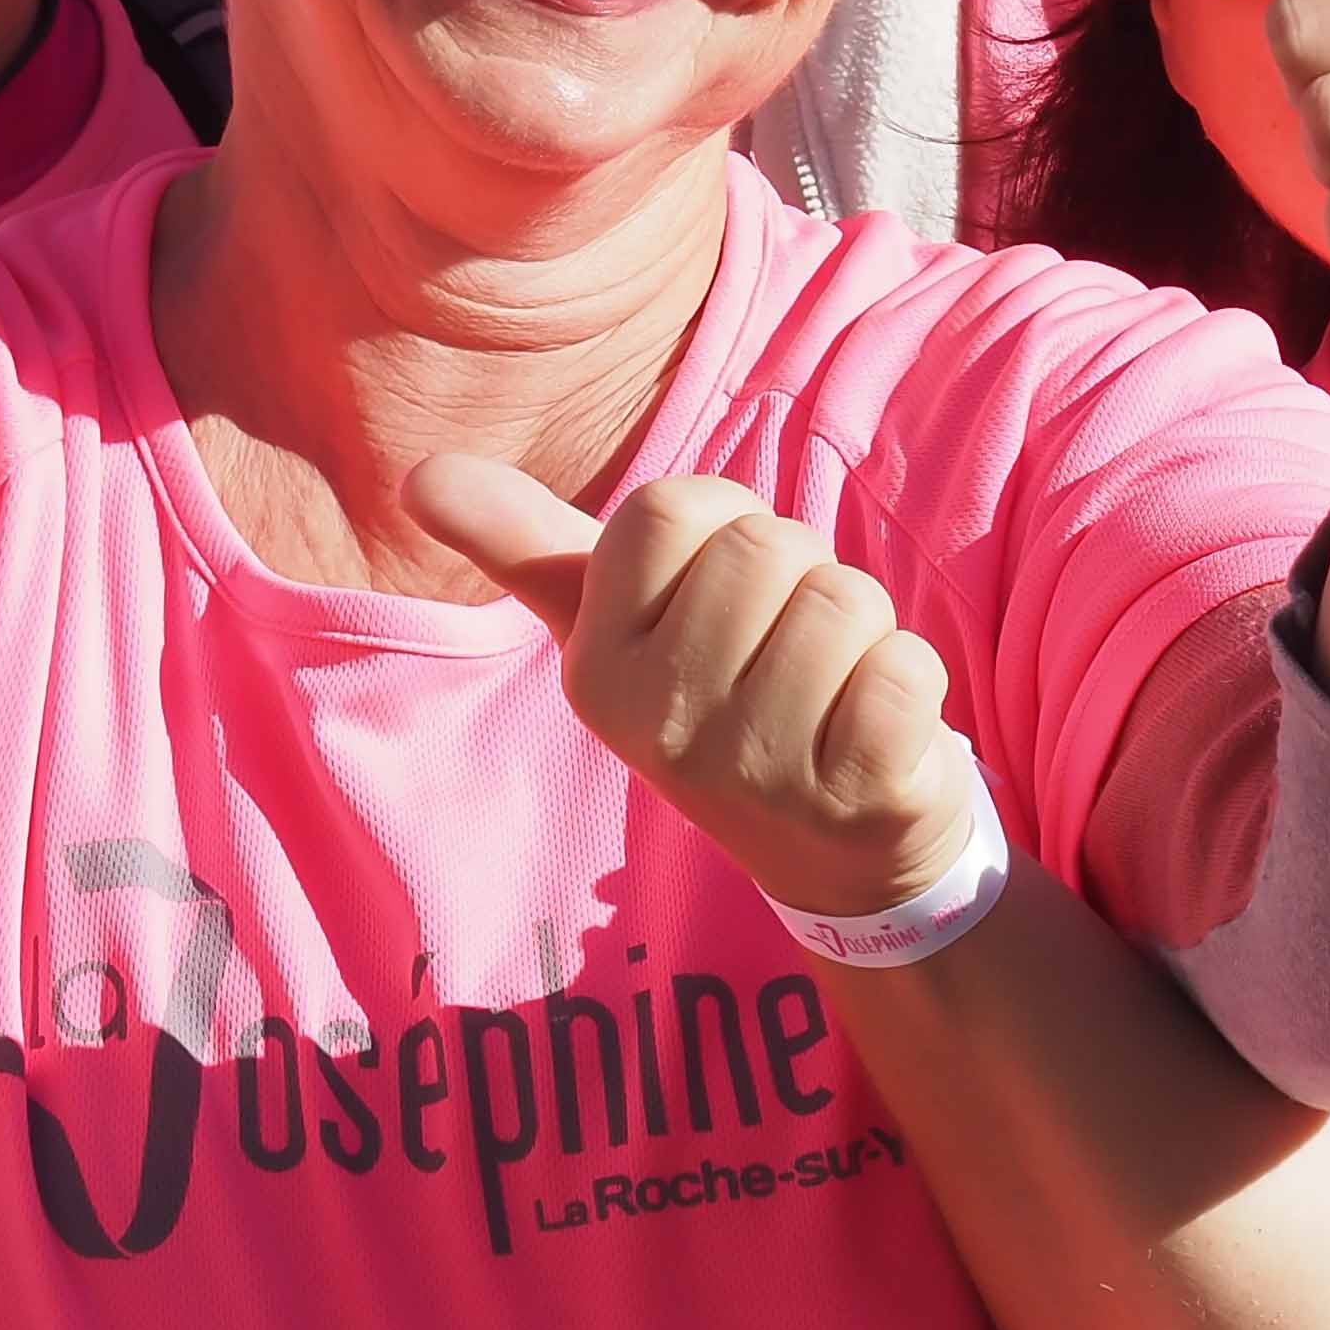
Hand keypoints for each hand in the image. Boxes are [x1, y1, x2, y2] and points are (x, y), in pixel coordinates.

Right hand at [407, 455, 974, 921]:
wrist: (837, 856)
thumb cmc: (729, 699)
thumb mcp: (617, 627)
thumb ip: (526, 545)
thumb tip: (418, 473)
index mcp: (593, 673)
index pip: (673, 506)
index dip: (721, 527)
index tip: (720, 598)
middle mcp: (660, 730)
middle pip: (766, 545)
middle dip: (799, 578)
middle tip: (785, 655)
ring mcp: (757, 775)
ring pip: (843, 598)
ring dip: (861, 631)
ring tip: (831, 694)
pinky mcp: (859, 800)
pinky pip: (905, 666)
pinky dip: (911, 681)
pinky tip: (878, 736)